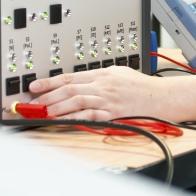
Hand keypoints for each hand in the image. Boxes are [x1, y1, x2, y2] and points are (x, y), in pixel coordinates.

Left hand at [28, 66, 170, 120]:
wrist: (160, 97)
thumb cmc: (141, 86)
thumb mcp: (118, 73)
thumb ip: (99, 77)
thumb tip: (79, 81)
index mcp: (102, 74)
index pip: (69, 77)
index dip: (49, 82)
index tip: (35, 87)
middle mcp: (102, 85)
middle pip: (69, 89)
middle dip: (48, 96)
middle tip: (34, 103)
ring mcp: (107, 100)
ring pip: (76, 101)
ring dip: (57, 107)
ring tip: (43, 112)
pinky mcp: (112, 113)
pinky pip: (89, 116)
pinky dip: (74, 118)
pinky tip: (63, 122)